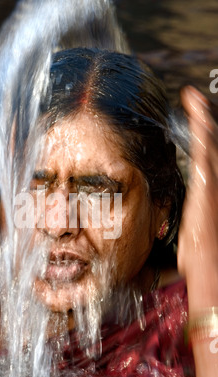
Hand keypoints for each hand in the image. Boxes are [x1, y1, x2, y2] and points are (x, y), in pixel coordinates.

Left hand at [178, 86, 217, 311]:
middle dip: (205, 119)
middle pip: (212, 144)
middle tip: (196, 99)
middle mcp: (214, 182)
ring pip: (210, 144)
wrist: (208, 262)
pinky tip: (198, 115)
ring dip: (203, 119)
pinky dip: (203, 132)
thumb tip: (176, 219)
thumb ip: (186, 215)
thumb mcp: (190, 228)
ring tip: (195, 99)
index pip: (207, 156)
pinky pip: (205, 152)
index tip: (197, 119)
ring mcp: (213, 182)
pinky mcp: (207, 185)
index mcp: (208, 190)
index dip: (204, 137)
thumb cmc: (199, 252)